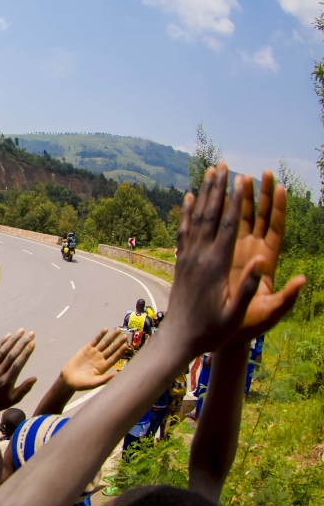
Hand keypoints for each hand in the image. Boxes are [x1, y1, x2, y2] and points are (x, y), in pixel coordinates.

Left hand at [0, 329, 36, 413]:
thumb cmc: (2, 402)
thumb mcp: (15, 399)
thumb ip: (25, 388)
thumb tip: (35, 378)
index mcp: (7, 381)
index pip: (18, 364)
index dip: (26, 353)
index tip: (33, 343)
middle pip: (11, 355)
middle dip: (22, 343)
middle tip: (31, 334)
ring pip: (2, 351)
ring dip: (12, 340)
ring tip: (21, 331)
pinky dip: (1, 343)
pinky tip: (8, 336)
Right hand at [59, 328, 127, 390]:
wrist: (68, 379)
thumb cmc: (81, 384)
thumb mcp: (94, 383)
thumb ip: (105, 378)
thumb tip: (118, 374)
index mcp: (104, 367)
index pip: (115, 357)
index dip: (120, 352)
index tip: (126, 346)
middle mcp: (101, 359)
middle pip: (112, 349)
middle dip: (118, 342)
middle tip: (125, 336)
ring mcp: (94, 353)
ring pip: (105, 343)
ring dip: (111, 337)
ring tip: (118, 329)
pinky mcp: (86, 349)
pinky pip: (95, 341)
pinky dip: (100, 335)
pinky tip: (105, 330)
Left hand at [165, 164, 262, 353]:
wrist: (179, 339)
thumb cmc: (213, 330)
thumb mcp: (236, 315)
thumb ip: (249, 288)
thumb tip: (263, 261)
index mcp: (216, 266)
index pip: (228, 227)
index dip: (236, 202)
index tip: (242, 180)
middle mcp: (199, 257)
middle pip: (210, 215)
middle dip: (218, 189)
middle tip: (224, 164)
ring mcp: (188, 257)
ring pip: (196, 219)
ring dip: (204, 193)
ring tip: (209, 172)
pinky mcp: (181, 261)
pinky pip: (184, 231)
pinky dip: (187, 212)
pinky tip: (189, 197)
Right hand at [228, 169, 304, 339]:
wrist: (227, 333)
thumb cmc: (249, 326)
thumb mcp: (270, 313)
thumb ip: (286, 298)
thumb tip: (302, 279)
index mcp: (266, 262)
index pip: (275, 228)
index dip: (278, 208)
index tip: (279, 187)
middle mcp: (252, 253)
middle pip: (257, 217)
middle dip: (259, 194)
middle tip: (260, 171)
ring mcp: (235, 254)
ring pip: (236, 220)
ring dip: (236, 198)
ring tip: (232, 175)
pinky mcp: (218, 258)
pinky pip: (215, 231)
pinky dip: (212, 214)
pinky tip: (203, 199)